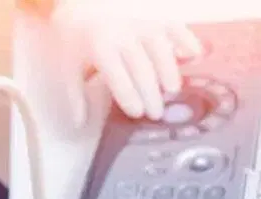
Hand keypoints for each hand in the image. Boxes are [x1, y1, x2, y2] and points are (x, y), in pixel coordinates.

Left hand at [51, 2, 202, 124]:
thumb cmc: (76, 30)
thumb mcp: (68, 59)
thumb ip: (75, 92)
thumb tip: (79, 124)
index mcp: (101, 47)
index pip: (120, 80)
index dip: (130, 98)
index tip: (137, 114)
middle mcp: (126, 34)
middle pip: (143, 72)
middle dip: (151, 96)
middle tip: (156, 114)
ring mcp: (145, 21)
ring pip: (163, 53)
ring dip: (170, 74)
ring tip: (172, 91)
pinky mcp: (160, 12)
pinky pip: (178, 29)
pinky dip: (188, 42)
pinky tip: (193, 56)